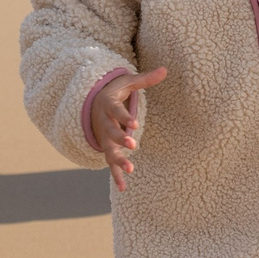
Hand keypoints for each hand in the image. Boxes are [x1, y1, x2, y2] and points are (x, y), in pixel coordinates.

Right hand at [88, 66, 166, 189]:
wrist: (93, 104)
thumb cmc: (115, 92)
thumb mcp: (128, 83)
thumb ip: (145, 80)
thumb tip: (165, 70)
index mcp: (108, 105)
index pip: (116, 112)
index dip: (124, 117)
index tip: (134, 123)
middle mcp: (104, 123)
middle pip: (110, 132)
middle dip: (120, 139)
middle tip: (133, 145)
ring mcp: (104, 138)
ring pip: (109, 150)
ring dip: (118, 160)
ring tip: (130, 169)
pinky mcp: (107, 148)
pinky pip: (110, 163)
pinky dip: (116, 175)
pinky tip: (124, 188)